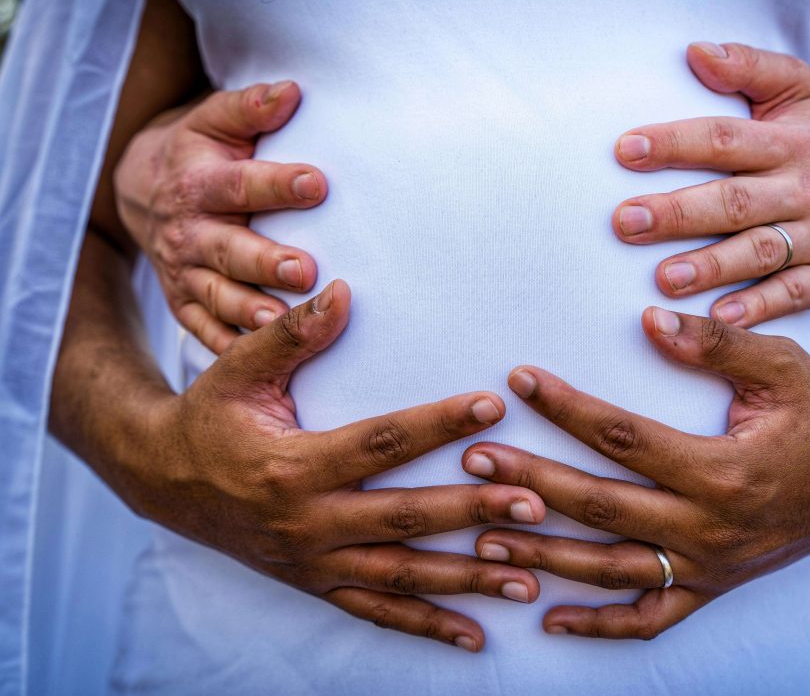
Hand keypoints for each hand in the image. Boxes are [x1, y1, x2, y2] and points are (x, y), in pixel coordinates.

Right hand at [114, 81, 325, 352]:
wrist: (139, 189)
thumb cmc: (197, 151)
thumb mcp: (214, 120)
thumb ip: (251, 107)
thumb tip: (292, 92)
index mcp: (199, 184)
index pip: (240, 184)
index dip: (278, 184)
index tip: (318, 184)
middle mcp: (188, 232)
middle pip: (228, 249)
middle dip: (265, 261)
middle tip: (305, 269)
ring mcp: (183, 272)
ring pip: (216, 297)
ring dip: (248, 312)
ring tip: (280, 324)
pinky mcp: (184, 304)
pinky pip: (204, 332)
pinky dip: (228, 349)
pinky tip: (259, 363)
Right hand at [124, 280, 545, 652]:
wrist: (162, 482)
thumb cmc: (208, 418)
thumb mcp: (237, 370)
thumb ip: (291, 334)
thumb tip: (340, 290)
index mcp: (292, 466)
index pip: (380, 442)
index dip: (437, 423)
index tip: (491, 405)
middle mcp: (307, 523)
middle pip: (403, 517)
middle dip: (472, 511)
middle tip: (533, 501)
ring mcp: (313, 562)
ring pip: (401, 575)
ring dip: (467, 578)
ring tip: (528, 573)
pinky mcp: (316, 584)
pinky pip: (378, 611)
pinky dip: (428, 626)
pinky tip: (475, 633)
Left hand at [460, 308, 809, 639]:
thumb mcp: (782, 365)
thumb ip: (714, 343)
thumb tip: (650, 318)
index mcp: (724, 470)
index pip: (624, 437)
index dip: (567, 406)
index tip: (520, 377)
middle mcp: (709, 529)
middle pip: (601, 506)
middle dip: (530, 482)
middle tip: (474, 459)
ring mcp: (708, 567)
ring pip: (610, 570)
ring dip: (543, 556)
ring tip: (481, 538)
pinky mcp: (711, 587)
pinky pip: (647, 618)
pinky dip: (597, 624)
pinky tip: (548, 619)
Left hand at [612, 42, 809, 326]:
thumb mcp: (797, 89)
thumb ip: (748, 66)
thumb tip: (695, 52)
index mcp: (791, 141)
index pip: (725, 138)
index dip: (675, 143)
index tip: (625, 150)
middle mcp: (808, 189)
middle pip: (735, 201)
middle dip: (678, 213)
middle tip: (625, 222)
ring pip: (762, 251)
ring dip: (711, 267)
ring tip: (663, 278)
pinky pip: (793, 295)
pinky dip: (757, 307)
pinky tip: (718, 316)